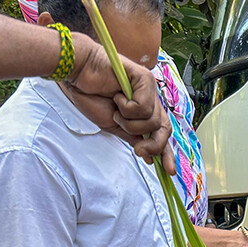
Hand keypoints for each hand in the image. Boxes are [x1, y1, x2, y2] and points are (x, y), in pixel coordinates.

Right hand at [65, 34, 175, 174]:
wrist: (78, 74)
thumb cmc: (92, 96)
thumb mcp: (115, 126)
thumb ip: (134, 137)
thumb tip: (150, 157)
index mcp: (145, 110)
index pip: (162, 133)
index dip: (166, 152)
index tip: (168, 171)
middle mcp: (150, 99)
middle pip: (164, 129)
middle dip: (153, 145)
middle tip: (138, 150)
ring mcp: (149, 89)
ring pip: (151, 121)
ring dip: (130, 123)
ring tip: (116, 109)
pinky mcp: (144, 78)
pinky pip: (143, 107)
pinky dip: (127, 108)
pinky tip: (117, 96)